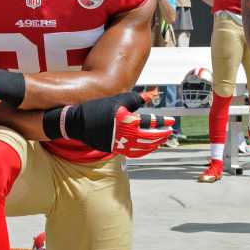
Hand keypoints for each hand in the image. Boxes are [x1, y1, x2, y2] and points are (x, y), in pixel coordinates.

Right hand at [60, 91, 174, 157]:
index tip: (172, 121)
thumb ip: (136, 99)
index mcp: (127, 120)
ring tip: (162, 140)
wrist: (78, 122)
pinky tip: (149, 147)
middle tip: (170, 131)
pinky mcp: (114, 149)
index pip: (150, 122)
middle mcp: (125, 134)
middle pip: (149, 137)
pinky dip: (143, 151)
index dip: (163, 121)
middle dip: (162, 134)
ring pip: (143, 147)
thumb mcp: (118, 100)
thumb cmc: (99, 108)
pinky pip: (133, 152)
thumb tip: (151, 96)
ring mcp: (119, 143)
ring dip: (154, 144)